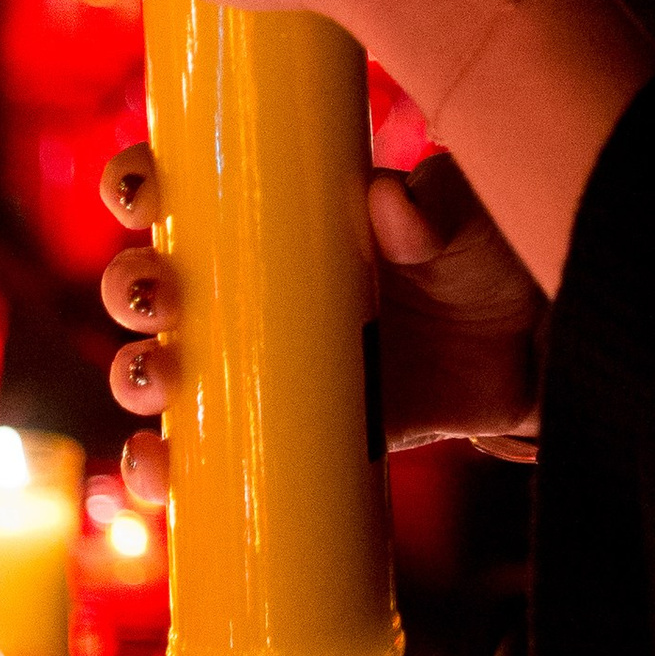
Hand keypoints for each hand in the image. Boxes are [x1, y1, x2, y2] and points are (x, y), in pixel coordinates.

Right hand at [99, 138, 544, 499]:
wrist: (524, 354)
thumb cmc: (480, 258)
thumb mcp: (464, 219)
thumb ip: (434, 207)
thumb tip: (389, 204)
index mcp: (272, 217)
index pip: (180, 188)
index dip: (137, 184)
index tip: (141, 192)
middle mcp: (243, 289)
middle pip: (148, 282)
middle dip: (130, 286)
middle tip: (158, 296)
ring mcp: (253, 367)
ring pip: (156, 368)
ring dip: (131, 375)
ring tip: (157, 379)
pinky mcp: (275, 436)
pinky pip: (197, 457)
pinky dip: (160, 469)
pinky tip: (155, 472)